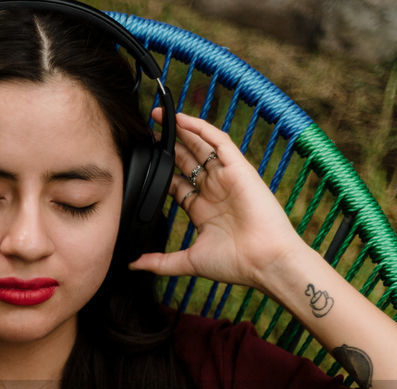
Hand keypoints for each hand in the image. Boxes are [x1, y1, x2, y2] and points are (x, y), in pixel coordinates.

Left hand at [128, 110, 310, 292]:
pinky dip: (200, 128)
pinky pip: (218, 142)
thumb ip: (159, 261)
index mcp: (203, 210)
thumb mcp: (188, 262)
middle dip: (167, 146)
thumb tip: (132, 265)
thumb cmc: (234, 263)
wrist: (263, 261)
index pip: (176, 184)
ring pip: (200, 147)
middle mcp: (214, 191)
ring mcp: (226, 178)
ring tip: (158, 116)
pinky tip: (181, 119)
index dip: (160, 172)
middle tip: (146, 131)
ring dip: (180, 130)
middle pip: (186, 161)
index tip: (142, 162)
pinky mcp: (239, 168)